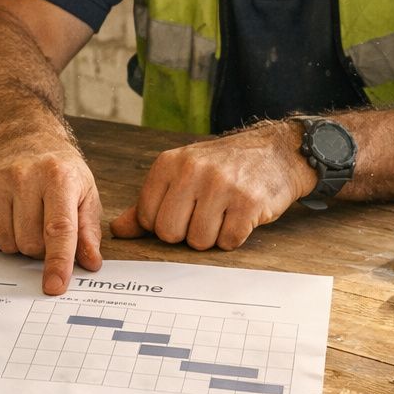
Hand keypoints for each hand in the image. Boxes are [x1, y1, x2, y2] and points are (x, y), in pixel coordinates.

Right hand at [0, 134, 102, 295]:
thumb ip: (88, 230)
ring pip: (6, 244)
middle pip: (30, 244)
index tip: (55, 286)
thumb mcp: (85, 193)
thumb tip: (90, 263)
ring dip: (18, 243)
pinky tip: (6, 213)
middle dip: (40, 247)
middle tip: (44, 225)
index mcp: (58, 177)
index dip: (58, 261)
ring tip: (25, 216)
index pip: (58, 228)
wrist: (21, 138)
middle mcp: (23, 176)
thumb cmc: (59, 170)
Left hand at [109, 123, 316, 249]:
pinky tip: (241, 216)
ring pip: (199, 241)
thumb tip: (118, 230)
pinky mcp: (249, 202)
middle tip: (204, 214)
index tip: (182, 211)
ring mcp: (222, 185)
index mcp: (169, 163)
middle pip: (170, 233)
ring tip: (224, 213)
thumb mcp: (180, 174)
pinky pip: (229, 242)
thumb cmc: (223, 167)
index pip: (147, 218)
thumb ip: (148, 203)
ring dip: (213, 236)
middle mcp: (192, 170)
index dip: (164, 224)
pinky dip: (235, 237)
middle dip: (187, 233)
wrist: (275, 151)